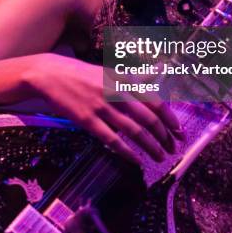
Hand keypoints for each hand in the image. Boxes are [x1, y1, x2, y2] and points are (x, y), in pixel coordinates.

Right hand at [23, 53, 183, 163]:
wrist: (52, 74)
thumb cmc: (82, 73)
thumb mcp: (111, 72)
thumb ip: (135, 78)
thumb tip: (158, 73)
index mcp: (124, 80)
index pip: (155, 102)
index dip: (170, 118)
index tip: (179, 131)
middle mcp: (116, 93)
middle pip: (148, 119)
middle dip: (164, 136)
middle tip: (173, 149)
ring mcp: (102, 107)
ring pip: (134, 131)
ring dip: (150, 147)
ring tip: (160, 157)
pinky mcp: (88, 121)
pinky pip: (112, 140)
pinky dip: (127, 153)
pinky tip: (136, 161)